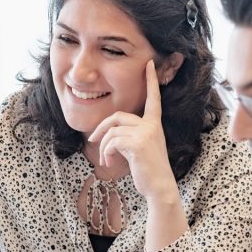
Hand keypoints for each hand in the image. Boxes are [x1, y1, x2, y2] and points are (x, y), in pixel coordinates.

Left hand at [88, 59, 177, 203]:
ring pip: (112, 131)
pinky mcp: (137, 144)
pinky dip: (106, 153)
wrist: (159, 187)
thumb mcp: (142, 148)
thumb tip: (109, 135)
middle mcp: (151, 125)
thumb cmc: (148, 170)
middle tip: (92, 140)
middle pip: (117, 116)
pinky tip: (110, 164)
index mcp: (154, 124)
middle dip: (101, 128)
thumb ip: (131, 135)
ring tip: (105, 160)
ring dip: (103, 147)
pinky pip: (112, 142)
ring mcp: (145, 133)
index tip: (149, 64)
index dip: (150, 81)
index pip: (153, 98)